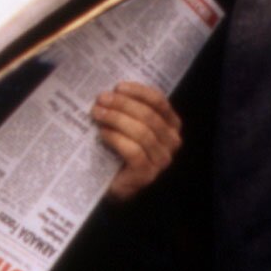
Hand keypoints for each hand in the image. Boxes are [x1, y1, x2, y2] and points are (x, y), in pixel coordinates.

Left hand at [93, 81, 182, 201]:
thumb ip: (129, 109)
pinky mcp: (147, 175)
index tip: (118, 87)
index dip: (139, 92)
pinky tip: (103, 133)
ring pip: (142, 133)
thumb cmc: (120, 148)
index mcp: (171, 125)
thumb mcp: (129, 124)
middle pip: (149, 116)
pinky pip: (134, 152)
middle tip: (101, 99)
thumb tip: (111, 90)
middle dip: (123, 105)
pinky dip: (117, 139)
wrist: (113, 184)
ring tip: (98, 113)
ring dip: (117, 119)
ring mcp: (161, 160)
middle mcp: (172, 142)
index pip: (159, 102)